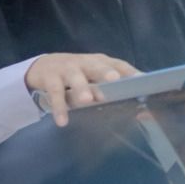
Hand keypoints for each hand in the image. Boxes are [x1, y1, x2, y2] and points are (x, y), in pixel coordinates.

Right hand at [25, 53, 140, 126]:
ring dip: (81, 88)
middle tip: (114, 80)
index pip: (118, 65)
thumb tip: (142, 110)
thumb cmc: (78, 75)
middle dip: (105, 72)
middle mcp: (85, 63)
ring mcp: (67, 69)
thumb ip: (113, 89)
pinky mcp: (50, 78)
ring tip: (87, 100)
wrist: (43, 66)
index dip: (129, 72)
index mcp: (100, 62)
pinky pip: (55, 93)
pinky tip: (62, 121)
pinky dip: (59, 107)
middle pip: (96, 66)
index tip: (142, 81)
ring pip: (75, 77)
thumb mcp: (95, 77)